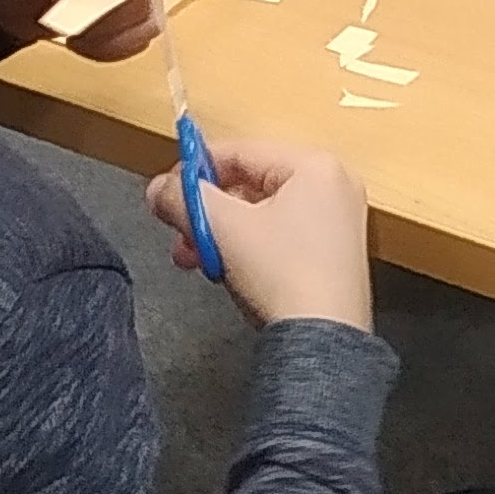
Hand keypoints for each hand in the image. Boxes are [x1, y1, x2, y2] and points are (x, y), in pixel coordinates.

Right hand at [147, 135, 373, 329]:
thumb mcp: (223, 228)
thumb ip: (184, 199)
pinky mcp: (333, 256)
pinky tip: (224, 271)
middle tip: (178, 234)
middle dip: (206, 213)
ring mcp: (337, 223)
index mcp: (315, 166)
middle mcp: (333, 187)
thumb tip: (157, 189)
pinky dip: (247, 248)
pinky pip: (279, 237)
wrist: (322, 342)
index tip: (165, 191)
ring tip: (194, 259)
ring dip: (221, 234)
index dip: (195, 170)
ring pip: (261, 215)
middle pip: (250, 185)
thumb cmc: (281, 273)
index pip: (241, 151)